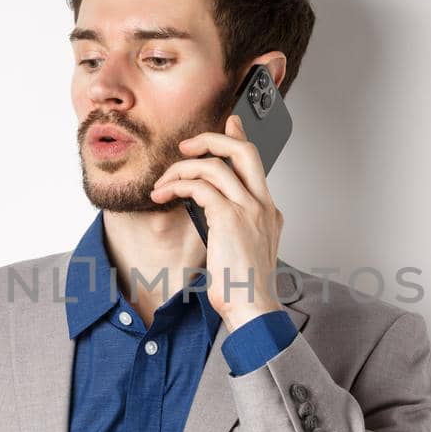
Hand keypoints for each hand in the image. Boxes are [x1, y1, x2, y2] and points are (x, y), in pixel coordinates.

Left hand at [149, 112, 285, 330]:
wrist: (253, 308)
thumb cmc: (244, 288)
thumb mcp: (243, 251)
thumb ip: (234, 227)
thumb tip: (213, 213)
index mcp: (268, 212)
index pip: (254, 164)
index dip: (240, 138)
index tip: (230, 124)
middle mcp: (263, 205)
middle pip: (244, 150)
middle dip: (213, 139)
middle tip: (187, 145)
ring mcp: (249, 210)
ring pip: (215, 165)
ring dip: (181, 170)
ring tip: (162, 184)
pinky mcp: (230, 217)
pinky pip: (200, 186)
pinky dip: (178, 186)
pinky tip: (164, 195)